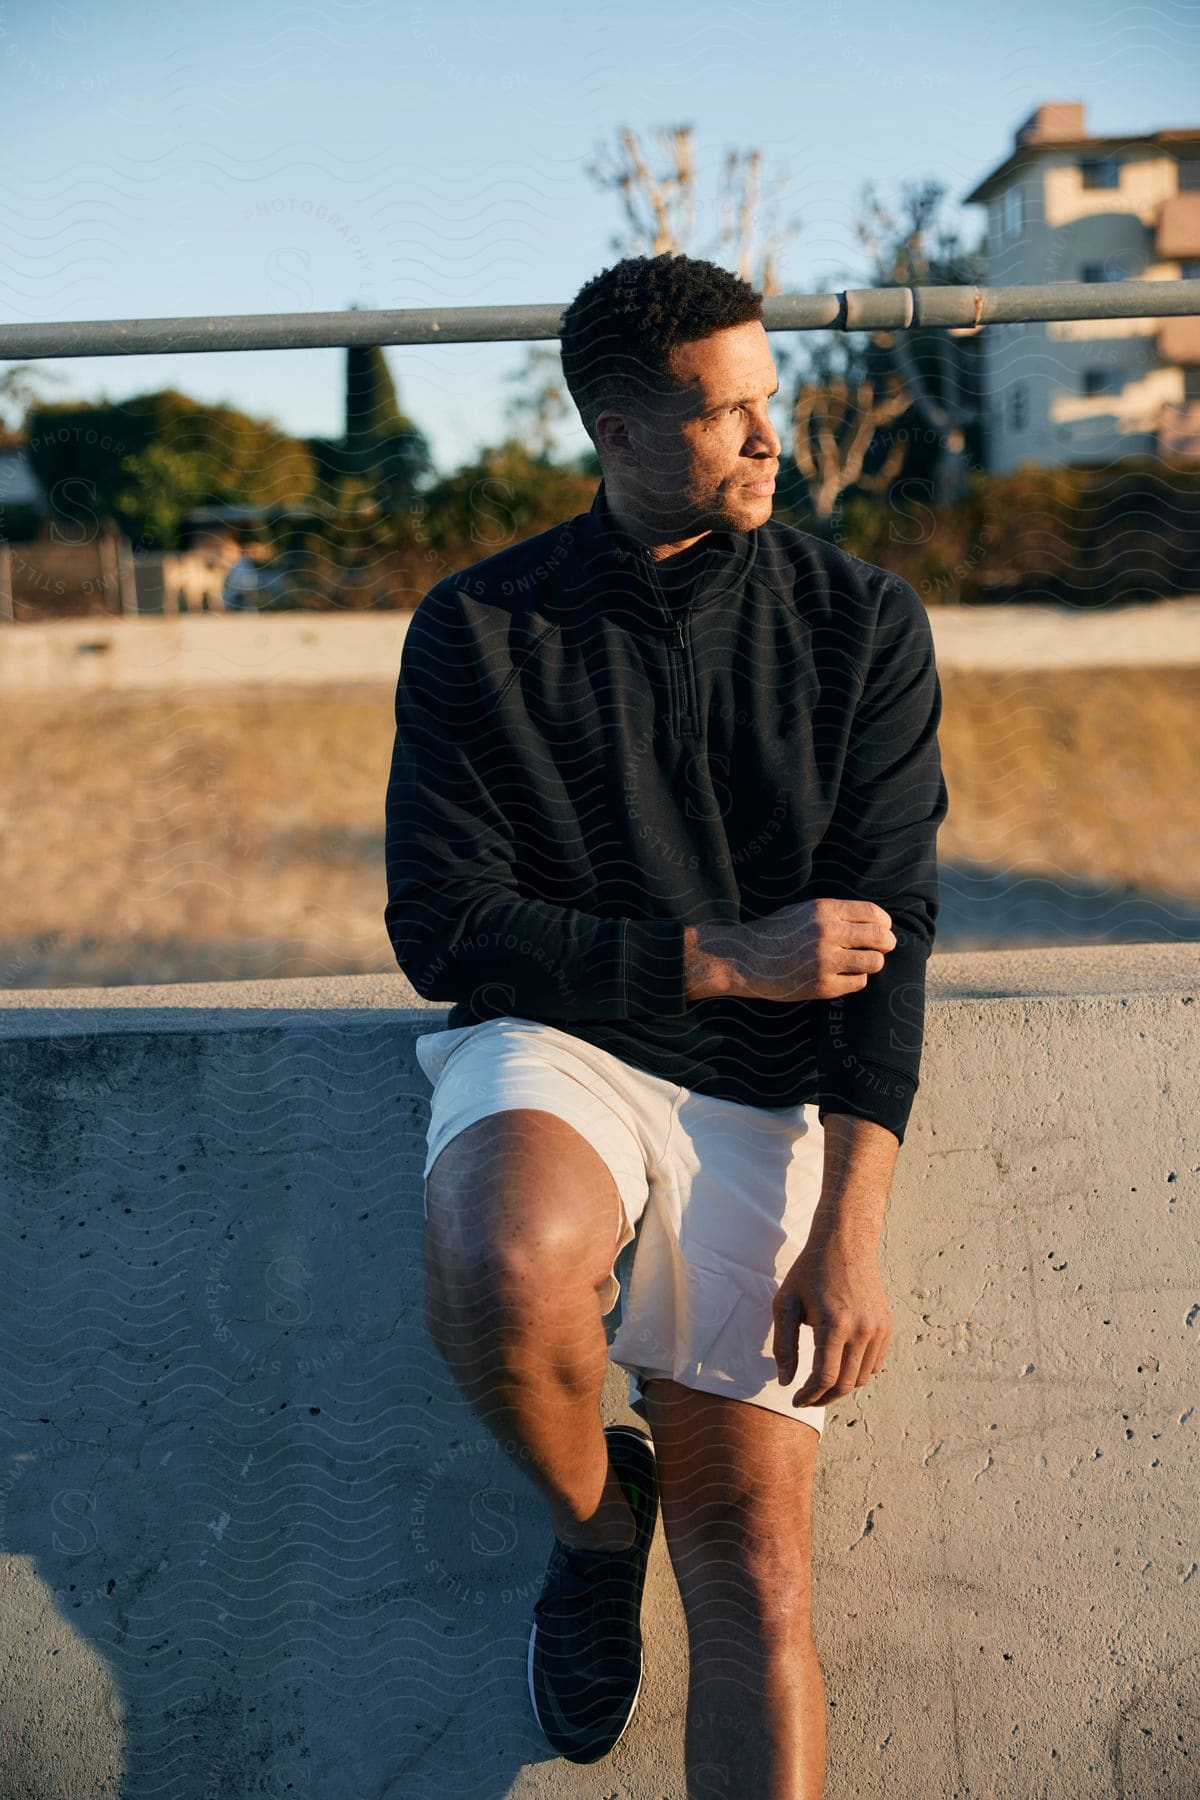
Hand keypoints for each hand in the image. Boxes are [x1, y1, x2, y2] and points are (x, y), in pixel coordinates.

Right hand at [715, 899, 896, 1002]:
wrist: (744, 959)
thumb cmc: (774, 933)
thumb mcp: (802, 910)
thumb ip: (834, 913)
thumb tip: (871, 921)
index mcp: (824, 910)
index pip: (873, 914)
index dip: (885, 923)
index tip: (884, 928)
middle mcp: (828, 934)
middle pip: (880, 938)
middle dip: (886, 943)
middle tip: (883, 947)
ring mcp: (826, 961)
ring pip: (874, 962)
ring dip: (872, 962)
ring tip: (862, 962)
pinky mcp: (823, 986)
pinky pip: (858, 982)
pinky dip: (856, 979)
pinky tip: (845, 975)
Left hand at [772, 1232, 892, 1407]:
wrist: (846, 1243)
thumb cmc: (810, 1271)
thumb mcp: (786, 1303)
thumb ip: (784, 1345)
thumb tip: (785, 1381)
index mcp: (834, 1324)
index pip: (825, 1377)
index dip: (809, 1395)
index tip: (796, 1400)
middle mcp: (862, 1329)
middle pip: (845, 1383)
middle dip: (823, 1398)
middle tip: (807, 1398)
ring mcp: (878, 1329)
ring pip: (861, 1378)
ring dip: (840, 1387)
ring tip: (821, 1383)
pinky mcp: (887, 1326)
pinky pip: (875, 1365)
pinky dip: (858, 1373)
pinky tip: (840, 1368)